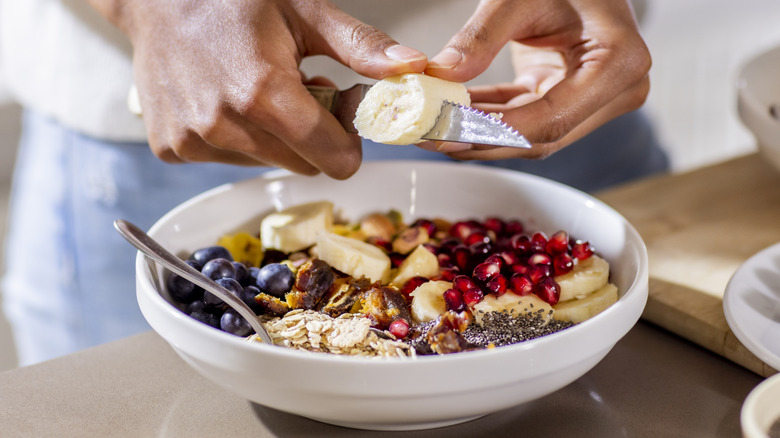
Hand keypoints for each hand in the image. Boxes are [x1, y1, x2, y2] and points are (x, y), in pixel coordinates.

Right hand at [88, 0, 426, 178]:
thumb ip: (360, 46)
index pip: (334, 160)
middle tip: (302, 92)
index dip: (348, 142)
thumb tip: (412, 68)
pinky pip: (228, 160)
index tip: (341, 115)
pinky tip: (227, 100)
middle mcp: (223, 124)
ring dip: (274, 137)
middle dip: (313, 137)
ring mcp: (193, 140)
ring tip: (260, 90)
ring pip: (266, 164)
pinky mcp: (173, 148)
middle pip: (303, 165)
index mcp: (263, 92)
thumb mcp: (304, 11)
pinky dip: (237, 138)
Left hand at [422, 0, 650, 159]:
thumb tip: (441, 75)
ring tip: (432, 126)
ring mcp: (597, 100)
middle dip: (480, 139)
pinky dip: (487, 116)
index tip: (449, 133)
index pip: (551, 119)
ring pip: (529, 135)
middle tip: (430, 135)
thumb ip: (480, 37)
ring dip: (479, 133)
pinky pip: (524, 118)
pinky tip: (450, 114)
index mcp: (618, 63)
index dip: (496, 132)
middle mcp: (616, 91)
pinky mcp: (571, 98)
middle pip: (540, 137)